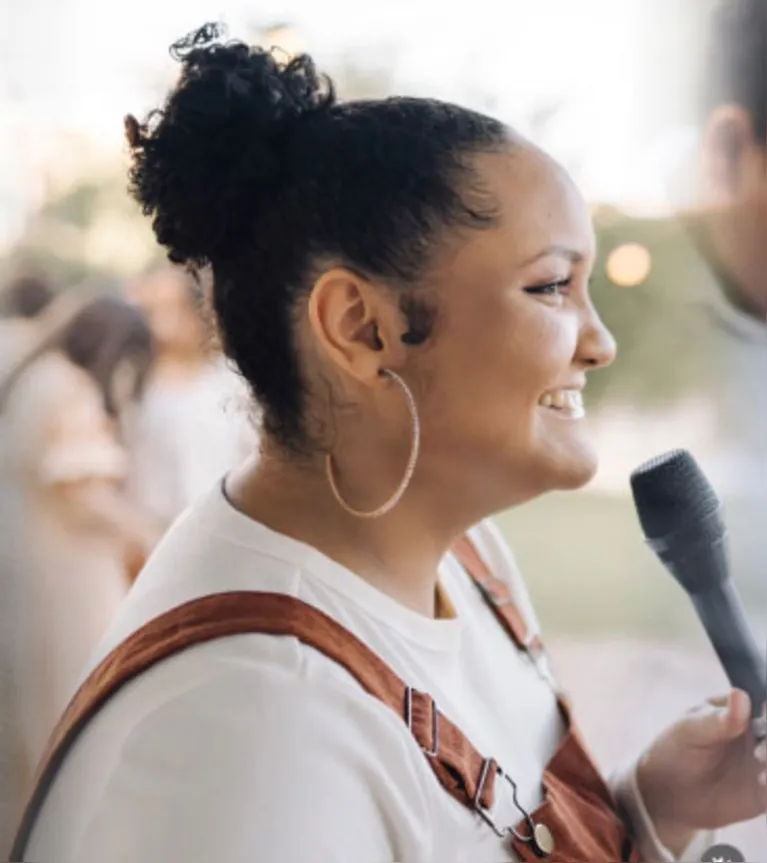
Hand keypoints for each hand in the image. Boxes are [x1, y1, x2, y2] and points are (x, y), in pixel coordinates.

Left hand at [636, 689, 765, 856]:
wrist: (665, 790)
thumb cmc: (674, 748)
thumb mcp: (691, 729)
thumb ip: (718, 719)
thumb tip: (740, 694)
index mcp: (741, 713)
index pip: (765, 708)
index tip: (762, 725)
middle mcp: (758, 738)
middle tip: (760, 753)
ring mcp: (763, 765)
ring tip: (761, 775)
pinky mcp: (764, 794)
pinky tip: (761, 784)